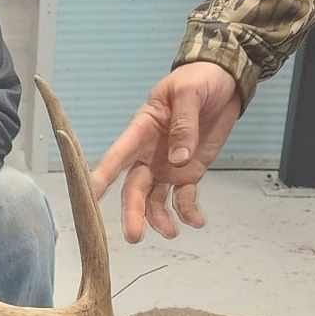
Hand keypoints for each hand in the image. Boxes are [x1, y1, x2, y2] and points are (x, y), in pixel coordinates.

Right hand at [90, 61, 242, 242]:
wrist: (224, 82)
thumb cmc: (199, 80)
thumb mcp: (189, 93)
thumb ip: (183, 125)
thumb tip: (179, 159)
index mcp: (142, 130)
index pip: (118, 156)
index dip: (102, 177)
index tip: (90, 198)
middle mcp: (149, 154)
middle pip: (134, 188)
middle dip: (133, 212)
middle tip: (134, 236)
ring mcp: (167, 167)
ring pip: (155, 199)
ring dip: (159, 218)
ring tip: (172, 232)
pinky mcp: (188, 174)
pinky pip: (184, 199)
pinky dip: (188, 213)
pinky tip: (197, 222)